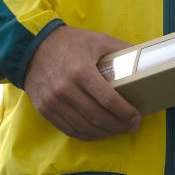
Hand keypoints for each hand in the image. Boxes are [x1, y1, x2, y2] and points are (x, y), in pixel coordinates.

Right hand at [24, 24, 141, 140]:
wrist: (33, 46)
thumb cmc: (69, 42)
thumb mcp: (97, 39)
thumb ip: (119, 48)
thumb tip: (142, 59)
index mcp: (81, 71)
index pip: (108, 100)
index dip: (126, 112)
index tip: (137, 117)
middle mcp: (66, 89)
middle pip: (98, 118)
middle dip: (119, 126)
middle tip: (132, 126)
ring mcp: (53, 102)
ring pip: (84, 128)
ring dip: (105, 133)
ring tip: (118, 130)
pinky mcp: (45, 110)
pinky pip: (69, 130)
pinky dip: (87, 135)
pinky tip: (99, 132)